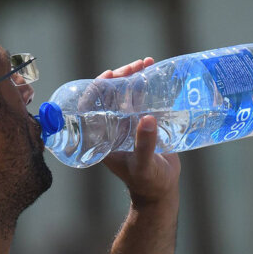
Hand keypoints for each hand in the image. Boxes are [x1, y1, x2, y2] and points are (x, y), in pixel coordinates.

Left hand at [99, 58, 180, 206]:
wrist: (161, 190)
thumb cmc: (147, 182)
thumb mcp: (143, 164)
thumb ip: (144, 144)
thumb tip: (147, 118)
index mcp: (102, 138)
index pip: (91, 108)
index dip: (97, 89)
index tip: (109, 75)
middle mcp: (111, 128)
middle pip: (109, 96)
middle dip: (119, 78)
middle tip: (135, 66)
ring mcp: (126, 124)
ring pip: (125, 94)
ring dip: (133, 78)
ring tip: (146, 63)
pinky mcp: (142, 123)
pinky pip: (140, 100)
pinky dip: (145, 86)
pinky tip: (153, 72)